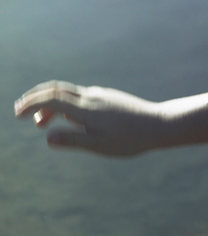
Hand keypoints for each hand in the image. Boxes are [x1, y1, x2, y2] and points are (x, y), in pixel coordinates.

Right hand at [14, 81, 167, 156]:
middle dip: (34, 98)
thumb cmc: (132, 139)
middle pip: (55, 90)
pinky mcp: (109, 98)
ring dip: (51, 104)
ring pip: (68, 93)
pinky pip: (81, 97)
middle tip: (20, 111)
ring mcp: (101, 95)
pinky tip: (70, 120)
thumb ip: (73, 140)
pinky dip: (66, 105)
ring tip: (43, 123)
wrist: (161, 125)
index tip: (17, 114)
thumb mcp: (100, 145)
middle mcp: (91, 97)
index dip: (30, 104)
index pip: (50, 99)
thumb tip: (47, 137)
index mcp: (86, 109)